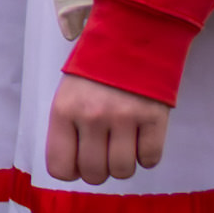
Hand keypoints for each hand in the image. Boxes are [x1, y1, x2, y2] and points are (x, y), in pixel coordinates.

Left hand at [47, 74, 171, 183]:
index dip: (71, 171)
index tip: (78, 163)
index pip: (60, 167)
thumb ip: (66, 129)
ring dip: (123, 165)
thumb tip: (70, 170)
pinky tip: (141, 138)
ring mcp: (125, 117)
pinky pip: (150, 159)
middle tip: (103, 154)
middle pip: (94, 174)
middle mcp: (92, 116)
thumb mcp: (67, 94)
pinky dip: (147, 156)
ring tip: (122, 145)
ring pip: (123, 171)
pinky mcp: (154, 117)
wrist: (132, 38)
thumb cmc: (95, 71)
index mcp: (64, 110)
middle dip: (99, 170)